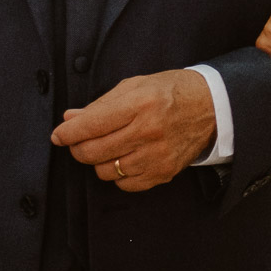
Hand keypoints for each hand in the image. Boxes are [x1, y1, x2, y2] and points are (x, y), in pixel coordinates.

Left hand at [52, 69, 216, 191]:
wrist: (212, 106)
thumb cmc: (170, 91)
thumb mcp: (135, 86)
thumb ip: (100, 104)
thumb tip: (69, 119)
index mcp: (139, 103)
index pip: (91, 124)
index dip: (68, 132)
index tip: (58, 135)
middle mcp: (148, 131)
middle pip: (93, 152)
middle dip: (77, 148)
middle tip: (78, 141)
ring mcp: (157, 155)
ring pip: (105, 171)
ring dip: (98, 161)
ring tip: (107, 147)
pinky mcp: (164, 172)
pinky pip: (125, 184)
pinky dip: (117, 174)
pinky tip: (124, 158)